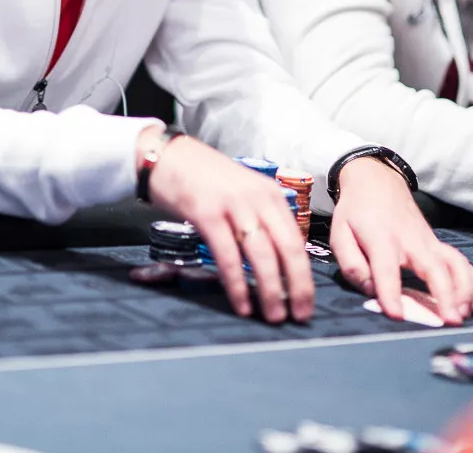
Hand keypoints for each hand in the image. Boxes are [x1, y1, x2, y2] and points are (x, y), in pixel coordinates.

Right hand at [139, 129, 312, 322]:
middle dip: (296, 287)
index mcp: (270, 194)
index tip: (306, 302)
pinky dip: (237, 284)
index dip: (304, 276)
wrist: (167, 156)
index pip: (296, 240)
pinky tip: (241, 304)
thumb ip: (259, 218)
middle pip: (287, 249)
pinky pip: (228, 256)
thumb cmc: (203, 178)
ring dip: (271, 291)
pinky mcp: (207, 213)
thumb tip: (276, 262)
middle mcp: (257, 198)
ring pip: (262, 255)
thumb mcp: (242, 192)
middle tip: (298, 317)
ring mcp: (233, 205)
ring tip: (273, 316)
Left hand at [330, 158, 472, 324]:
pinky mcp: (437, 243)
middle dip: (444, 295)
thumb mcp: (339, 232)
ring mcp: (428, 241)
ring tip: (464, 315)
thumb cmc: (356, 211)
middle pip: (433, 267)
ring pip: (454, 265)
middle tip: (450, 321)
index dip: (390, 293)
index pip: (386, 268)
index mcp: (380, 238)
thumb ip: (351, 263)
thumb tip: (369, 290)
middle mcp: (410, 240)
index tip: (397, 316)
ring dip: (464, 291)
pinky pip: (461, 262)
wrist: (376, 180)